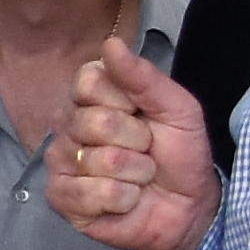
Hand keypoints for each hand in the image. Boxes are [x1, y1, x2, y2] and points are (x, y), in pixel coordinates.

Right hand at [47, 34, 216, 249]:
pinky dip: (120, 200)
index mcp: (92, 97)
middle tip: (146, 151)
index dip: (124, 101)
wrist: (188, 205)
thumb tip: (111, 43)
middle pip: (94, 122)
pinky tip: (124, 201)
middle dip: (137, 142)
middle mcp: (68, 125)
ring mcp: (60, 162)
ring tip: (138, 178)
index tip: (143, 115)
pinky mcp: (60, 198)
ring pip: (97, 161)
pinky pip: (88, 194)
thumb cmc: (179, 154)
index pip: (87, 81)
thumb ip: (144, 77)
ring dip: (134, 175)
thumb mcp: (177, 109)